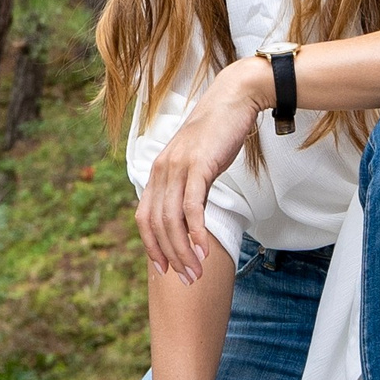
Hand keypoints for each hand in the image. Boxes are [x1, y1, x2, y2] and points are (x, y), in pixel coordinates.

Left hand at [135, 59, 265, 283]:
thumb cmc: (219, 134)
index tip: (163, 270)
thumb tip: (190, 216)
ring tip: (196, 272)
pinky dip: (196, 231)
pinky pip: (192, 206)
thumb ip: (188, 186)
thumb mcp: (197, 163)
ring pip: (172, 220)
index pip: (145, 217)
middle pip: (157, 225)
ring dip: (183, 251)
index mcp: (158, 172)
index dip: (150, 246)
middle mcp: (161, 170)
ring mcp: (177, 167)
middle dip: (169, 257)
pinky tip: (204, 249)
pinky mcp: (198, 165)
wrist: (234, 99)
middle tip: (186, 280)